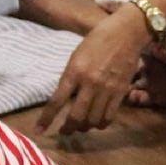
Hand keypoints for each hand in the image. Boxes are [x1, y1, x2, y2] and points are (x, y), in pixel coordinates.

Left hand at [39, 4, 153, 133]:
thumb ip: (70, 77)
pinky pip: (109, 116)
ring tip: (81, 127)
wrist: (126, 33)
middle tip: (64, 131)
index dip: (47, 119)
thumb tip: (65, 97)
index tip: (39, 130)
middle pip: (76, 116)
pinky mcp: (121, 92)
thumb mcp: (76, 56)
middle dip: (68, 128)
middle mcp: (89, 83)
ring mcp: (106, 89)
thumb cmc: (98, 40)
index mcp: (74, 71)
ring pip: (93, 120)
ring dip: (84, 127)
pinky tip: (97, 122)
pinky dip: (101, 123)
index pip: (56, 101)